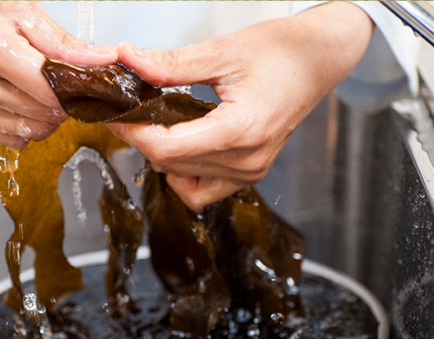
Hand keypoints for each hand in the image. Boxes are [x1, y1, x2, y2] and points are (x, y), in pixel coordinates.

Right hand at [0, 2, 116, 148]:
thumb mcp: (17, 10)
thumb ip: (61, 43)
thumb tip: (103, 61)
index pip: (49, 92)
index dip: (72, 95)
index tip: (80, 89)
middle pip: (40, 118)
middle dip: (59, 108)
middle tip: (57, 91)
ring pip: (24, 135)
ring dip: (39, 120)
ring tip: (32, 95)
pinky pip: (0, 140)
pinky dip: (15, 127)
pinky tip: (9, 102)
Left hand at [108, 3, 372, 209]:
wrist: (318, 61)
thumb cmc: (281, 52)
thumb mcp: (222, 51)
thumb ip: (171, 64)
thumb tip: (128, 60)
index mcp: (240, 131)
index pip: (167, 148)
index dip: (133, 133)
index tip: (115, 114)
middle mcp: (247, 161)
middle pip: (172, 165)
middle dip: (142, 139)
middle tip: (128, 112)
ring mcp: (250, 172)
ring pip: (184, 181)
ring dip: (163, 156)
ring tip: (156, 124)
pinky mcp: (251, 173)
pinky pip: (204, 191)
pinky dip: (184, 175)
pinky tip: (181, 146)